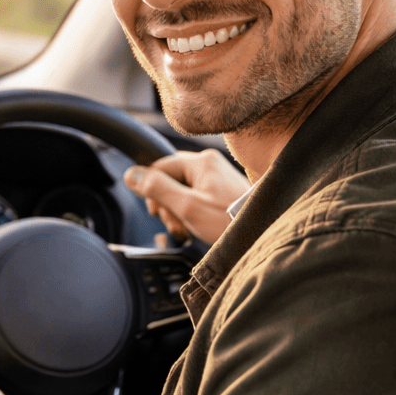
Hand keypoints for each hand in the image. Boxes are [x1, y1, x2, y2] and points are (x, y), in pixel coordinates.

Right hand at [124, 148, 250, 246]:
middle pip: (171, 178)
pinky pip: (197, 197)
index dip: (151, 190)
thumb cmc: (228, 222)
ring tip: (188, 229)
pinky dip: (192, 213)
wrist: (263, 232)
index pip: (160, 167)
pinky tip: (197, 227)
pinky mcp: (223, 191)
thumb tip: (132, 175)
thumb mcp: (187, 207)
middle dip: (167, 204)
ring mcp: (218, 177)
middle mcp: (209, 164)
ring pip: (183, 190)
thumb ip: (158, 188)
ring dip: (179, 211)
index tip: (156, 212)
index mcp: (200, 162)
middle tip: (176, 224)